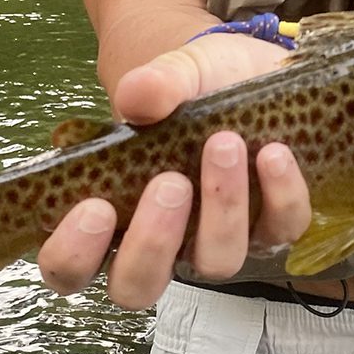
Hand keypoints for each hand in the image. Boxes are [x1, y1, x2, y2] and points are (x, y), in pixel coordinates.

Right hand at [36, 35, 311, 307]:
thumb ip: (154, 85)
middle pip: (138, 286)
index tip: (95, 207)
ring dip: (221, 209)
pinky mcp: (275, 221)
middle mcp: (163, 241)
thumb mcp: (175, 72)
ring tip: (224, 144)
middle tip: (169, 184)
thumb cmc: (197, 82)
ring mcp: (220, 238)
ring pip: (216, 262)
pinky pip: (281, 229)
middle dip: (151, 243)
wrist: (256, 66)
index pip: (71, 267)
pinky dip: (280, 194)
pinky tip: (273, 153)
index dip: (74, 255)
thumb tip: (135, 95)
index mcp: (114, 214)